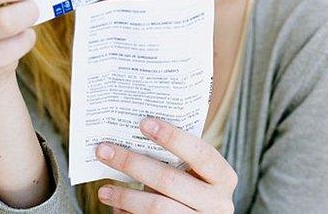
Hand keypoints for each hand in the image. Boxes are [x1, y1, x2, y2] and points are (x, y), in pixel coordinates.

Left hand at [95, 117, 236, 212]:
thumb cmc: (193, 192)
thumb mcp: (194, 176)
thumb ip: (175, 161)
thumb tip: (131, 140)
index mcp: (224, 178)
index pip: (201, 153)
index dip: (173, 137)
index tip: (144, 123)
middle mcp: (218, 203)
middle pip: (170, 180)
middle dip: (133, 163)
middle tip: (104, 151)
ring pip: (157, 208)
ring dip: (126, 196)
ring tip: (104, 189)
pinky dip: (129, 213)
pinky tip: (116, 206)